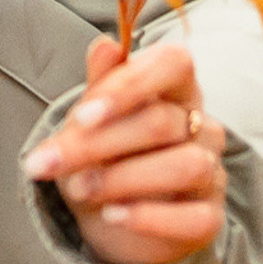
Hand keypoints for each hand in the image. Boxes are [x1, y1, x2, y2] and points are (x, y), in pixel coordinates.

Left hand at [24, 37, 228, 263]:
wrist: (105, 212)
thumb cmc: (102, 151)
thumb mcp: (91, 116)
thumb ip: (100, 83)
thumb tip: (107, 45)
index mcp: (177, 86)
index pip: (173, 63)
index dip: (130, 85)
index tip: (82, 116)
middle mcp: (202, 124)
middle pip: (161, 122)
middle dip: (97, 143)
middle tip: (51, 162)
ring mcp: (211, 171)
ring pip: (184, 166)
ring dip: (121, 179)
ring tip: (79, 188)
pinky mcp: (211, 216)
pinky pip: (194, 218)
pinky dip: (148, 218)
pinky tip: (112, 215)